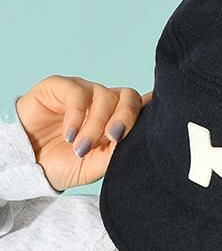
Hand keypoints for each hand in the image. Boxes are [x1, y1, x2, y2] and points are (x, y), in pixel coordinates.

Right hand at [15, 74, 151, 191]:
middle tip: (114, 138)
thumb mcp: (98, 164)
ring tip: (82, 147)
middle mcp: (105, 101)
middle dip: (126, 117)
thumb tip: (146, 138)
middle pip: (128, 96)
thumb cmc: (67, 163)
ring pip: (104, 97)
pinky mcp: (60, 86)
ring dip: (95, 125)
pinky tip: (70, 136)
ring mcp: (84, 92)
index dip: (152, 109)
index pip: (141, 106)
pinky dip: (77, 117)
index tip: (161, 120)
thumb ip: (121, 151)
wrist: (30, 164)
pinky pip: (77, 94)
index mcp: (119, 118)